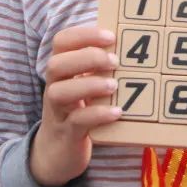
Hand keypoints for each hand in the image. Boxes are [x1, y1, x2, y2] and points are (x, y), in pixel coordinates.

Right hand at [29, 26, 120, 186]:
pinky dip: (97, 114)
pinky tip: (116, 111)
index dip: (84, 35)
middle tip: (114, 61)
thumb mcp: (85, 84)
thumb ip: (98, 65)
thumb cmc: (79, 109)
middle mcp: (54, 87)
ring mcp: (58, 111)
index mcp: (61, 70)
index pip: (62, 41)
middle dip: (86, 57)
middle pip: (56, 64)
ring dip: (88, 85)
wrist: (58, 152)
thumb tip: (132, 41)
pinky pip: (76, 121)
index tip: (111, 36)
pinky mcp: (67, 134)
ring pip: (59, 92)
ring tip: (114, 85)